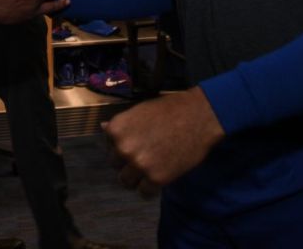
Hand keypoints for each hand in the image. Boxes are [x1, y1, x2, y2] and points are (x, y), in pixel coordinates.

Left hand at [102, 87, 224, 195]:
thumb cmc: (171, 109)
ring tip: (150, 170)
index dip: (122, 146)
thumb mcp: (140, 111)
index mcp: (117, 129)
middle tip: (145, 157)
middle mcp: (123, 148)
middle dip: (128, 163)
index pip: (108, 146)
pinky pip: (144, 192)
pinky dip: (150, 188)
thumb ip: (123, 125)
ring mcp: (139, 165)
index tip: (136, 144)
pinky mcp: (156, 178)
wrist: (199, 116)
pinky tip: (160, 177)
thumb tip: (102, 128)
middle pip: (116, 165)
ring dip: (136, 178)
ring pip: (126, 182)